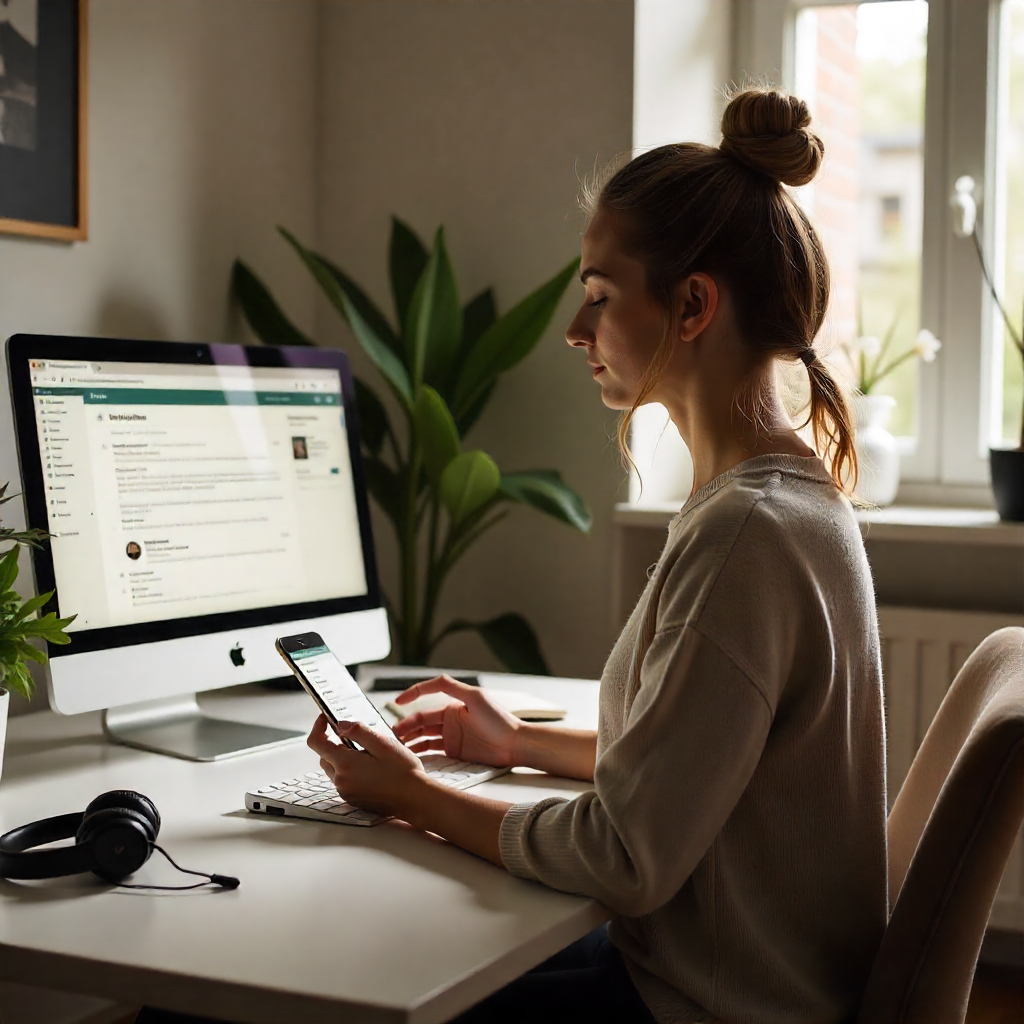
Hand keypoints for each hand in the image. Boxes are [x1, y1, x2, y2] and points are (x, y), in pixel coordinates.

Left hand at [307, 714, 426, 817]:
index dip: (318, 727)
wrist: (415, 799)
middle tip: (355, 736)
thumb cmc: (403, 771)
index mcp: (345, 764)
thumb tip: (340, 724)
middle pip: (324, 757)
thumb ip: (358, 731)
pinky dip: (349, 771)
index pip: (316, 743)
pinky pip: (343, 781)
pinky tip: (370, 768)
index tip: (326, 718)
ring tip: (366, 753)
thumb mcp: (383, 743)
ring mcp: (347, 792)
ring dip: (341, 758)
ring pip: (333, 770)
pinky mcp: (353, 799)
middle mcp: (341, 781)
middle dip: (332, 743)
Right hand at [392, 675, 521, 767]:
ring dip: (410, 739)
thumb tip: (431, 679)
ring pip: (423, 736)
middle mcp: (450, 718)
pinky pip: (432, 751)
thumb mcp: (475, 697)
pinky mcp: (454, 751)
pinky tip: (410, 756)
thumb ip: (453, 687)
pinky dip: (420, 752)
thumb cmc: (499, 719)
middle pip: (421, 719)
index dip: (412, 695)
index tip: (397, 700)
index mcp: (453, 703)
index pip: (427, 695)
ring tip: (396, 746)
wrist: (514, 745)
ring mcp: (451, 735)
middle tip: (392, 733)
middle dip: (405, 724)